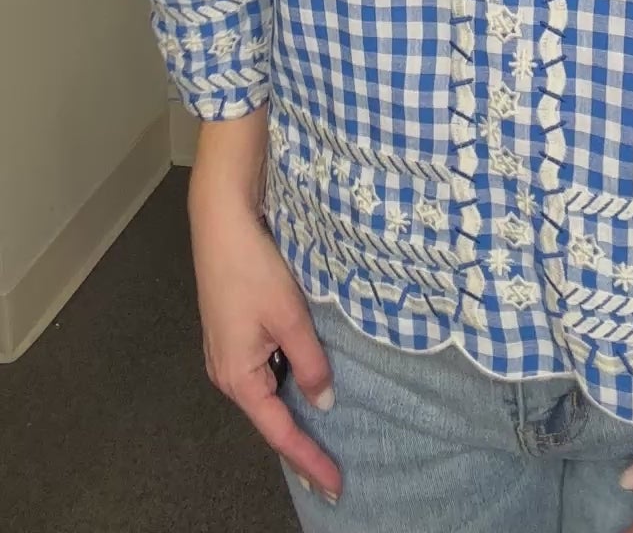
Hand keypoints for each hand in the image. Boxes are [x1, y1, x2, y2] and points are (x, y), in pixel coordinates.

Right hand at [189, 181, 341, 503]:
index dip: (309, 459)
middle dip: (300, 443)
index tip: (335, 486)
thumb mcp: (290, 318)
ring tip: (322, 438)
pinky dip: (283, 384)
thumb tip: (324, 402)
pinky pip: (261, 371)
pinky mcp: (230, 334)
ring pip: (266, 393)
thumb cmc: (254, 269)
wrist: (221, 223)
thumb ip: (310, 363)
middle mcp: (226, 373)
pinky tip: (302, 387)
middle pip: (269, 417)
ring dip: (292, 412)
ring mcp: (225, 353)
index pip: (279, 431)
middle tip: (332, 472)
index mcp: (238, 377)